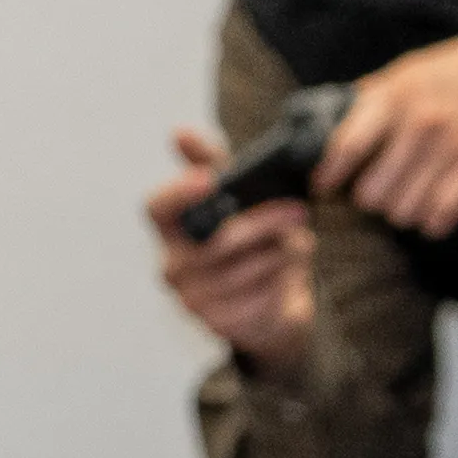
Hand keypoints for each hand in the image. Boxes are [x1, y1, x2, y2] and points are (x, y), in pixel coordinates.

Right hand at [149, 126, 318, 370]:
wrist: (269, 308)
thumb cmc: (248, 245)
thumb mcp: (235, 200)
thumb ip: (209, 163)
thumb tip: (178, 132)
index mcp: (172, 231)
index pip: (158, 208)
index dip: (179, 192)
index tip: (210, 179)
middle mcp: (173, 267)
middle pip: (221, 240)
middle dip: (265, 223)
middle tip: (299, 213)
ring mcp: (194, 300)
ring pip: (248, 269)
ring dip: (282, 254)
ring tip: (296, 246)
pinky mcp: (221, 325)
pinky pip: (262, 297)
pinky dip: (284, 282)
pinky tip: (289, 276)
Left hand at [321, 5, 457, 234]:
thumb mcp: (415, 70)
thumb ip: (376, 97)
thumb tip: (333, 126)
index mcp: (396, 93)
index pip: (346, 146)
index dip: (329, 175)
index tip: (324, 188)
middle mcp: (421, 120)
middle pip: (372, 194)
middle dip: (375, 199)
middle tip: (385, 191)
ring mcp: (453, 145)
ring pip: (404, 212)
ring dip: (407, 211)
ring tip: (417, 195)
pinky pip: (440, 217)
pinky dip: (435, 221)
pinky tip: (439, 206)